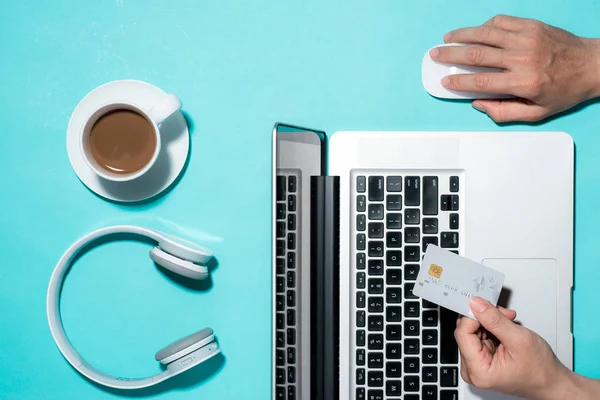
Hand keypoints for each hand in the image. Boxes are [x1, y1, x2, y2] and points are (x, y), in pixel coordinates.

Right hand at [430, 15, 599, 121]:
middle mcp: (523, 58)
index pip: (481, 81)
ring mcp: (527, 38)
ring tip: (447, 38)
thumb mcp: (536, 113)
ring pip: (485, 33)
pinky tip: (476, 31)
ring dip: (462, 35)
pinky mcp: (531, 26)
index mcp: (523, 83)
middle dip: (451, 54)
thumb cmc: (566, 89)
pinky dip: (485, 26)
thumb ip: (505, 112)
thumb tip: (480, 105)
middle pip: (477, 54)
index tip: (445, 80)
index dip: (458, 81)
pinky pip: (502, 21)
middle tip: (436, 55)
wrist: (592, 65)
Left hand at [455, 296, 568, 399]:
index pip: (462, 333)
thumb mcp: (518, 339)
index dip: (474, 316)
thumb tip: (475, 304)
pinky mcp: (480, 358)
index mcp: (478, 371)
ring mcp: (475, 364)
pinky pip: (478, 335)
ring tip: (508, 322)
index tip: (485, 305)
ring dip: (490, 322)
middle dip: (484, 318)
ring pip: (472, 330)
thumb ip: (494, 319)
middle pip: (466, 331)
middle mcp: (472, 369)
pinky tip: (505, 329)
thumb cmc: (539, 370)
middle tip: (504, 313)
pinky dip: (491, 328)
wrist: (550, 382)